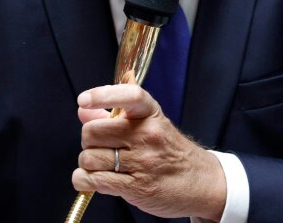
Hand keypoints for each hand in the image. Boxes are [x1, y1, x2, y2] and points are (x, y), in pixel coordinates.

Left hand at [73, 84, 225, 220]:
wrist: (200, 182)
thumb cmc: (169, 151)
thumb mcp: (149, 125)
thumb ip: (113, 116)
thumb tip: (83, 110)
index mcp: (151, 114)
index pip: (127, 96)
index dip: (102, 95)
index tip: (83, 99)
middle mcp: (148, 135)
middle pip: (92, 131)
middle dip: (88, 140)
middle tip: (100, 145)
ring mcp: (143, 162)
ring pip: (89, 158)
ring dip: (88, 163)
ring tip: (103, 164)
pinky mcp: (136, 187)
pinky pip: (92, 180)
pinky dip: (84, 180)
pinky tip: (95, 179)